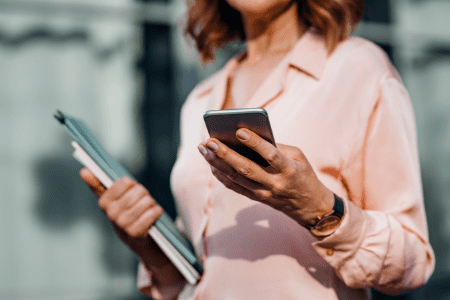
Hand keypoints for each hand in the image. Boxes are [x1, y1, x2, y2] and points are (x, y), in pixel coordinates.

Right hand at [80, 168, 168, 266]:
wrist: (138, 242)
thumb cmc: (126, 214)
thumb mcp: (113, 200)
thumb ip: (98, 184)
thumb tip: (84, 170)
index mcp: (104, 203)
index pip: (125, 182)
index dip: (133, 185)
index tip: (131, 192)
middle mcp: (111, 214)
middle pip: (138, 191)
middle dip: (144, 195)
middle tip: (141, 203)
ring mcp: (122, 224)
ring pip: (147, 201)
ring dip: (151, 204)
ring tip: (147, 210)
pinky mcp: (135, 233)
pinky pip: (153, 212)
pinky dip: (157, 212)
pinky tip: (153, 216)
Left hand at [198, 129, 334, 227]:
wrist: (309, 206)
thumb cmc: (303, 173)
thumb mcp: (298, 156)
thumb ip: (276, 146)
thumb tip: (248, 136)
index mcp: (288, 169)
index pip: (270, 154)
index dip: (254, 143)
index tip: (239, 130)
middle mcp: (274, 183)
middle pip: (246, 168)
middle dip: (225, 154)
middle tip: (210, 141)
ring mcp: (263, 193)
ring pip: (236, 178)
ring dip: (217, 163)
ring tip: (204, 149)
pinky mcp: (256, 198)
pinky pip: (234, 186)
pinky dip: (221, 175)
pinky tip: (211, 162)